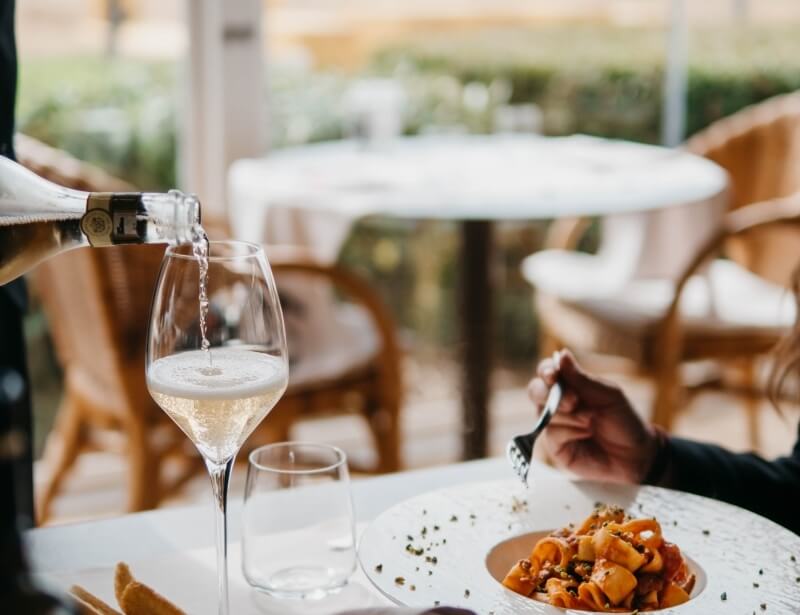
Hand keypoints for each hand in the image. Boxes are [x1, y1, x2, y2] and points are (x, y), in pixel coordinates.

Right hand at [528, 350, 659, 483]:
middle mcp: (557, 403)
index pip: (547, 371)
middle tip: (574, 401)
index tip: (553, 375)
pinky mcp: (555, 446)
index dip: (546, 371)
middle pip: (536, 390)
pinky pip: (551, 433)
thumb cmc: (624, 420)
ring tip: (591, 422)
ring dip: (569, 416)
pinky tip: (585, 434)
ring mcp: (554, 425)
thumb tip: (561, 354)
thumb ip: (582, 378)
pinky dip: (569, 431)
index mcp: (569, 385)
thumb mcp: (608, 395)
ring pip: (543, 412)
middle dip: (553, 394)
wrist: (636, 455)